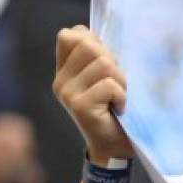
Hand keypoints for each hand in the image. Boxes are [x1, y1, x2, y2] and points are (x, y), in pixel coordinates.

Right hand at [53, 25, 132, 162]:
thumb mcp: (103, 80)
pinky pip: (109, 85)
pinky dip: (122, 95)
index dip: (93, 42)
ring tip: (119, 97)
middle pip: (89, 45)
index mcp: (64, 72)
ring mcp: (68, 94)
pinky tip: (119, 107)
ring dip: (121, 80)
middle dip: (112, 61)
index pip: (69, 36)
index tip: (107, 64)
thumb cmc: (113, 112)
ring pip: (103, 64)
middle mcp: (61, 82)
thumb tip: (92, 33)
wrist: (113, 149)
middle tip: (116, 84)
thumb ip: (96, 58)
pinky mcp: (80, 106)